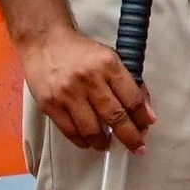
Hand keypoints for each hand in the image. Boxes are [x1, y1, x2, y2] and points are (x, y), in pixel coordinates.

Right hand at [18, 23, 153, 153]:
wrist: (43, 41)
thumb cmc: (79, 51)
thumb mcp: (110, 58)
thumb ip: (129, 84)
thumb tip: (146, 114)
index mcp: (108, 65)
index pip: (132, 99)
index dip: (142, 119)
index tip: (145, 128)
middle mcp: (89, 80)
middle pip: (116, 117)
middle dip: (131, 138)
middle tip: (137, 148)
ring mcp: (68, 93)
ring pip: (92, 130)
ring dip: (103, 142)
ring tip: (107, 144)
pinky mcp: (50, 104)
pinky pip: (70, 131)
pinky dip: (82, 140)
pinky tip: (87, 140)